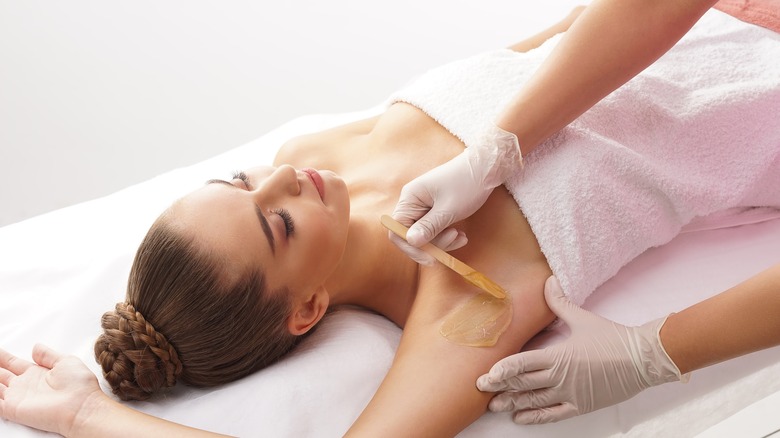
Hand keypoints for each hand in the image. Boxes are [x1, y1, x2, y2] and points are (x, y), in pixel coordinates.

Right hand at [0, 344, 103, 435]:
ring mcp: (18, 397)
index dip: (2, 357)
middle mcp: (24, 385)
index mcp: (36, 373)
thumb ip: (47, 355)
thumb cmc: (78, 385)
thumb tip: (35, 346)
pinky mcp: (13, 409)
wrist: (81, 406)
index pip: (12, 363)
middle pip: (1, 374)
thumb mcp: (65, 362)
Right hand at [391, 124, 521, 263]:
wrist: (486, 168)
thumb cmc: (467, 184)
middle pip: (412, 234)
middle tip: (453, 241)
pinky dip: (447, 236)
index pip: (397, 230)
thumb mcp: (448, 209)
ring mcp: (424, 206)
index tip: (430, 258)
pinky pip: (435, 230)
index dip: (410, 247)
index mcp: (410, 198)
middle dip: (432, 243)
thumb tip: (411, 242)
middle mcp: (413, 202)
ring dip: (443, 241)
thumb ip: (429, 227)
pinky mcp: (435, 210)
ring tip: (461, 237)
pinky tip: (462, 235)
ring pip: (425, 235)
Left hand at [476, 276, 684, 423]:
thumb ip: (560, 302)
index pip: (522, 364)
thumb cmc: (612, 339)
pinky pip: (553, 414)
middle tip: (481, 389)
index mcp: (557, 355)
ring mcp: (570, 394)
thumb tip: (548, 281)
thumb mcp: (582, 318)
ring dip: (513, 403)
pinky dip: (536, 417)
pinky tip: (521, 417)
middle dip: (500, 387)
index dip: (502, 371)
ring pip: (535, 401)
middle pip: (523, 384)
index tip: (486, 375)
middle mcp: (560, 377)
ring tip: (494, 405)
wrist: (642, 359)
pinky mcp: (581, 405)